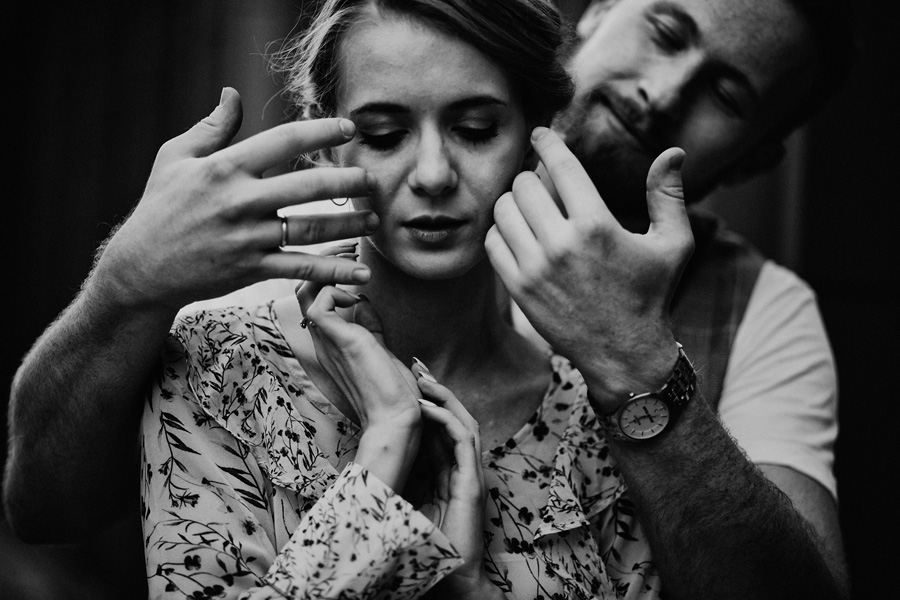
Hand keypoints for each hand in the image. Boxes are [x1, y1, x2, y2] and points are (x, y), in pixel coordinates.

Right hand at [91, 87, 378, 314]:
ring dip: (350, 224)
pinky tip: (362, 273)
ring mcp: (248, 238)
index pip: (284, 141)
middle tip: (373, 180)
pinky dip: (334, 273)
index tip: (350, 129)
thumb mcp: (175, 158)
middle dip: (348, 180)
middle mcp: (241, 201)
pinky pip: (301, 269)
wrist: (142, 267)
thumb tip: (233, 93)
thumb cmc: (160, 207)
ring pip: (312, 228)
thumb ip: (211, 127)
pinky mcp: (251, 269)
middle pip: (308, 185)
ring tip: (374, 219)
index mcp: (225, 167)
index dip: (322, 131)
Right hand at [296, 281, 421, 489]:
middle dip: (324, 264)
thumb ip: (369, 326)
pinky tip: (356, 297)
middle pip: (302, 290)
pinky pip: (318, 304)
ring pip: (304, 292)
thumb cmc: (391, 392)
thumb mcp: (377, 348)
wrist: (396, 419)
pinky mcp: (340, 341)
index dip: (326, 276)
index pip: (312, 299)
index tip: (350, 262)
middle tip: (349, 251)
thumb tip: (364, 302)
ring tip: (352, 265)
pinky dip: (333, 290)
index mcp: (329, 343)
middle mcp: (322, 341)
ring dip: (328, 270)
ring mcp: (327, 342)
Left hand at [411, 369, 500, 599]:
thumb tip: (367, 462)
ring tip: (424, 378)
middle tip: (417, 365)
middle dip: (436, 390)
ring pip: (463, 423)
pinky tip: (430, 407)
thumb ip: (397, 482)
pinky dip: (449, 420)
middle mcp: (461, 470)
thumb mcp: (404, 506)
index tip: (408, 380)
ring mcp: (470, 475)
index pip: (439, 428)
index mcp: (446, 473)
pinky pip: (464, 441)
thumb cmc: (424, 551)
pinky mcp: (473, 483)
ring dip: (444, 398)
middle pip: (453, 418)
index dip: (426, 402)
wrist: (450, 582)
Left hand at [486, 127, 692, 411]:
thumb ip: (667, 195)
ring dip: (515, 202)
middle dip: (534, 176)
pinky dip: (502, 231)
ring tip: (533, 208)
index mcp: (597, 226)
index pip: (560, 166)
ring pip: (503, 210)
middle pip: (524, 184)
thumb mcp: (673, 244)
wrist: (624, 354)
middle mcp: (561, 245)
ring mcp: (534, 269)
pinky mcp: (518, 289)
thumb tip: (673, 151)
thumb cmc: (651, 295)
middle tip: (544, 182)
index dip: (547, 142)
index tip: (541, 133)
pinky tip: (521, 234)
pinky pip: (493, 241)